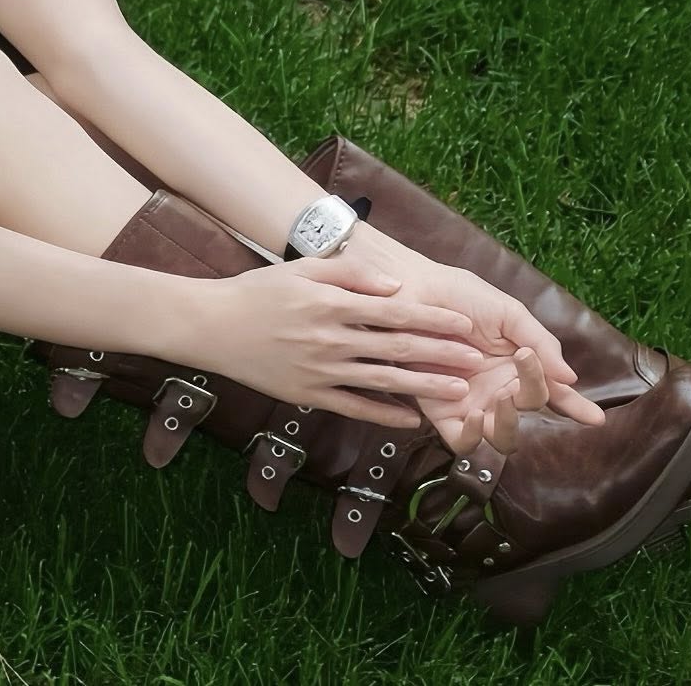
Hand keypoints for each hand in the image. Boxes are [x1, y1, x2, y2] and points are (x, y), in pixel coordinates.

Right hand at [189, 256, 489, 428]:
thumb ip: (350, 275)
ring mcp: (321, 369)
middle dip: (441, 352)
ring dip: (424, 386)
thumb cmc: (259, 292)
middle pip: (397, 346)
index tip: (465, 322)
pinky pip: (355, 407)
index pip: (395, 310)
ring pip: (383, 379)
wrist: (213, 326)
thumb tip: (394, 286)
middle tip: (477, 358)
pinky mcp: (309, 393)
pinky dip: (385, 414)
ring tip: (458, 391)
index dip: (433, 317)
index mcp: (333, 303)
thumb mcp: (302, 270)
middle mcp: (331, 338)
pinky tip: (412, 420)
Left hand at [369, 249, 606, 434]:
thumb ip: (540, 342)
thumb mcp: (508, 313)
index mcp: (516, 366)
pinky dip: (472, 437)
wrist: (411, 291)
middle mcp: (497, 389)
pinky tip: (474, 415)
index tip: (595, 417)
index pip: (551, 391)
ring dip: (508, 423)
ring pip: (500, 436)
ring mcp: (470, 403)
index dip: (574, 406)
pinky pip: (462, 441)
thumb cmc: (458, 296)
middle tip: (526, 370)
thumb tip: (570, 376)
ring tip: (502, 397)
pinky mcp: (440, 412)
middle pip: (529, 415)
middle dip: (536, 397)